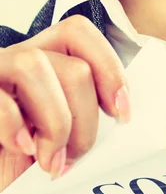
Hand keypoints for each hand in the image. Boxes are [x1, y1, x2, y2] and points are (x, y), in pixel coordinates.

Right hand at [0, 15, 129, 191]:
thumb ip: (83, 110)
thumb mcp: (60, 129)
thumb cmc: (22, 158)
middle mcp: (17, 57)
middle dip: (85, 118)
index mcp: (43, 55)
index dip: (109, 69)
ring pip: (33, 64)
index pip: (80, 33)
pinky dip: (15, 124)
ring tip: (51, 160)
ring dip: (54, 121)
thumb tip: (121, 111)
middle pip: (73, 66)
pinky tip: (23, 148)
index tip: (122, 114)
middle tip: (76, 155)